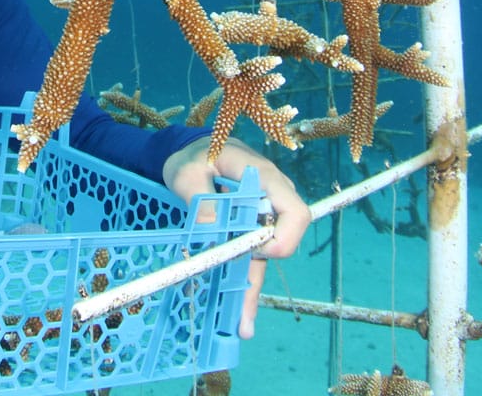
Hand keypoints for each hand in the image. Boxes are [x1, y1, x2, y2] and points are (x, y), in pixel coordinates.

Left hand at [163, 136, 309, 338]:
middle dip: (258, 276)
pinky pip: (248, 261)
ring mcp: (259, 220)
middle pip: (280, 243)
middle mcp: (269, 203)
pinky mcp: (246, 234)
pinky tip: (240, 317)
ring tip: (241, 327)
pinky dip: (242, 286)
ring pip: (262, 261)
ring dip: (250, 292)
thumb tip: (212, 226)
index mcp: (263, 179)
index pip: (294, 211)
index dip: (283, 237)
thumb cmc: (193, 156)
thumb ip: (200, 196)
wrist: (190, 154)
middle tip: (237, 309)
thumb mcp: (187, 171)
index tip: (257, 251)